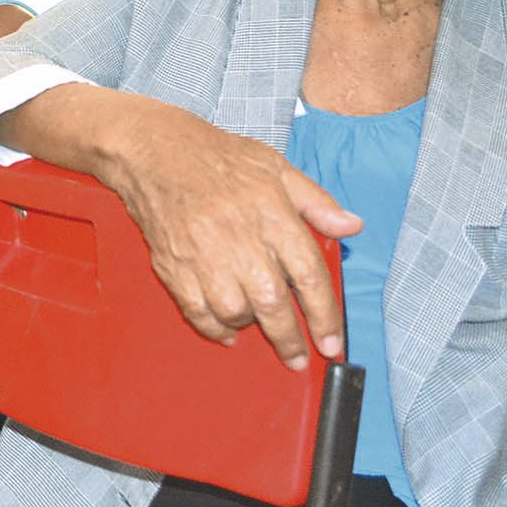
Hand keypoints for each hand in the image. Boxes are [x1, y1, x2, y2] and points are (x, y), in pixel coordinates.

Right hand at [95, 97, 361, 368]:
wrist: (154, 151)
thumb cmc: (216, 157)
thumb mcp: (276, 167)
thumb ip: (317, 202)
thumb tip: (352, 226)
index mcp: (271, 212)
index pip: (308, 274)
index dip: (324, 315)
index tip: (331, 342)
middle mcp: (238, 236)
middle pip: (272, 302)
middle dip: (289, 338)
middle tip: (297, 356)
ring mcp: (202, 253)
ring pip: (233, 311)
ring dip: (249, 325)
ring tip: (257, 323)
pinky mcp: (173, 264)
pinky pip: (196, 310)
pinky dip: (213, 327)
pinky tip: (226, 329)